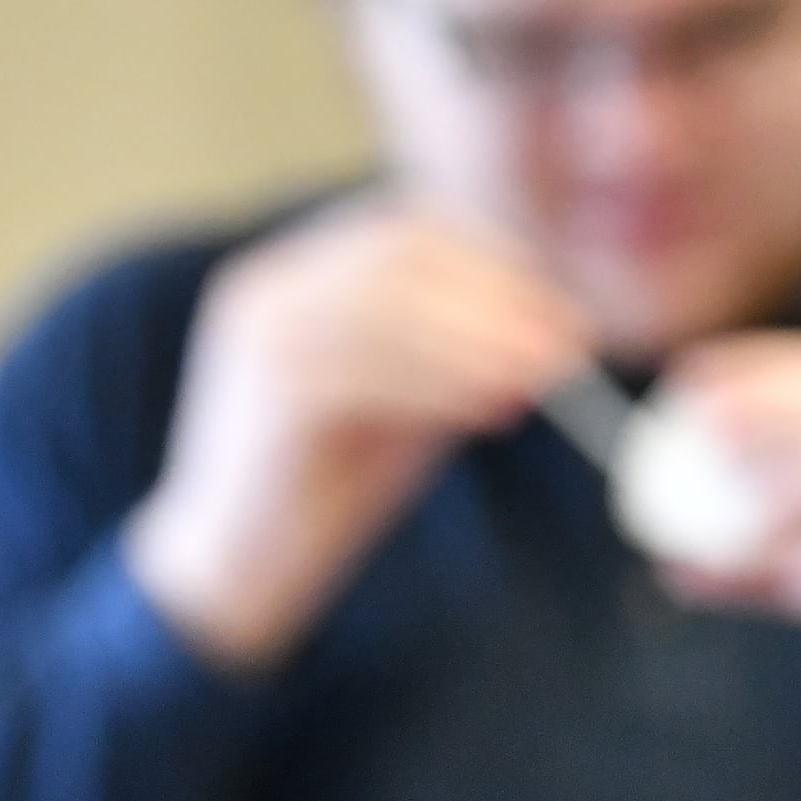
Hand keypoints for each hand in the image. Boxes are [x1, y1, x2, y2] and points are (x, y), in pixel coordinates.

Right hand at [127, 198, 594, 669]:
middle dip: (495, 295)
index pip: (405, 231)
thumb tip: (552, 329)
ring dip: (479, 339)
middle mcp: (269, 290)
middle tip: (566, 345)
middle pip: (399, 254)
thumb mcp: (399, 397)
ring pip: (388, 304)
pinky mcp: (268, 391)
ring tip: (542, 378)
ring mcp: (259, 334)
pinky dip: (442, 383)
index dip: (492, 263)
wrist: (235, 568)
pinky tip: (490, 409)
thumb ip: (451, 355)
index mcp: (293, 277)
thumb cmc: (322, 484)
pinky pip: (370, 368)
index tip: (560, 312)